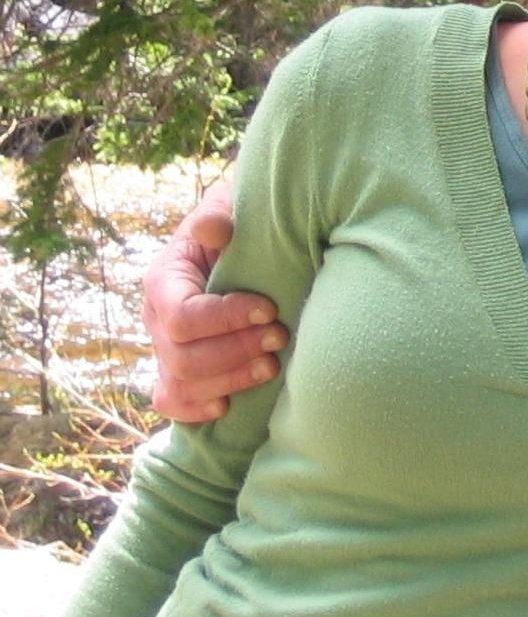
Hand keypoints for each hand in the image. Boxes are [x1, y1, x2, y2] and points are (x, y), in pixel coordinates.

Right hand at [141, 178, 285, 421]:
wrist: (249, 238)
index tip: (270, 309)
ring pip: (181, 385)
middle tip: (281, 337)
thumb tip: (214, 230)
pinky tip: (229, 406)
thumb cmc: (243, 221)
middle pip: (182, 357)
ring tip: (272, 366)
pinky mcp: (181, 370)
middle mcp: (157, 318)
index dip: (224, 319)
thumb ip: (222, 214)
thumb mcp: (232, 205)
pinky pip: (172, 402)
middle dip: (235, 352)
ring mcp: (165, 348)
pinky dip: (196, 410)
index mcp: (165, 278)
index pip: (182, 315)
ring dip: (229, 381)